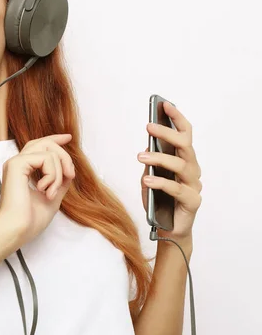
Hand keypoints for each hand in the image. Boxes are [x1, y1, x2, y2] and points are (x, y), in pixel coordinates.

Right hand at [0, 134, 74, 248]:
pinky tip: (45, 189)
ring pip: (48, 150)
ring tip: (51, 192)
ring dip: (58, 172)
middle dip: (63, 156)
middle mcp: (17, 163)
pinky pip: (45, 158)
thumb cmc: (29, 221)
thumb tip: (69, 170)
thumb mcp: (52, 198)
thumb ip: (60, 183)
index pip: (39, 146)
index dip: (55, 139)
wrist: (16, 229)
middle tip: (70, 174)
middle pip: (45, 143)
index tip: (68, 137)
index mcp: (22, 170)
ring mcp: (16, 162)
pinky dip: (52, 174)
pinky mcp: (17, 164)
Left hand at [137, 101, 202, 241]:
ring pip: (180, 165)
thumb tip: (147, 147)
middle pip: (185, 146)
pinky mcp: (192, 201)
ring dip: (159, 158)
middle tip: (149, 126)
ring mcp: (193, 185)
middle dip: (168, 133)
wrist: (167, 229)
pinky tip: (146, 180)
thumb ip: (150, 164)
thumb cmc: (159, 201)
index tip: (164, 104)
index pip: (184, 135)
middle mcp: (191, 170)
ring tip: (140, 157)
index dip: (176, 118)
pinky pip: (176, 189)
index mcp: (183, 161)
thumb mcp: (148, 178)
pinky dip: (159, 182)